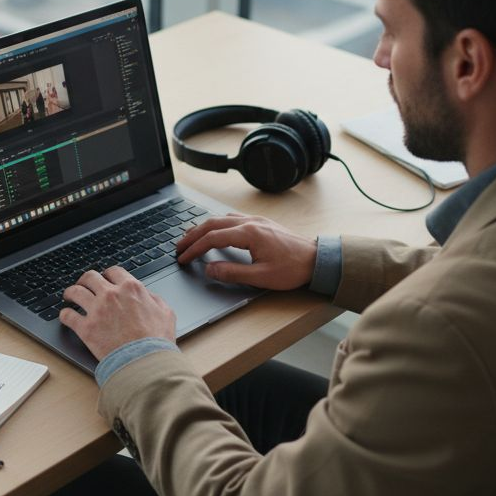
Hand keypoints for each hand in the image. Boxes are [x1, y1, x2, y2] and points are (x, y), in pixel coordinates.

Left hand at [61, 267, 177, 360]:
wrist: (145, 361)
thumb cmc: (157, 340)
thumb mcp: (166, 313)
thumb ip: (155, 300)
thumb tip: (148, 296)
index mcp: (131, 288)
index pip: (113, 271)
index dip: (107, 274)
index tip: (104, 279)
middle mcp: (111, 295)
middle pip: (90, 277)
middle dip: (85, 280)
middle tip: (83, 285)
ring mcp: (97, 310)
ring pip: (75, 292)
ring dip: (70, 293)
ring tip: (69, 296)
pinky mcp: (86, 328)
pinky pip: (68, 316)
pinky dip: (64, 315)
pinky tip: (65, 316)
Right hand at [176, 213, 316, 289]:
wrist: (316, 259)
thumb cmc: (293, 269)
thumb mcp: (261, 277)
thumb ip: (232, 273)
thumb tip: (210, 269)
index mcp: (249, 234)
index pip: (212, 238)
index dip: (194, 248)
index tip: (183, 258)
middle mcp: (250, 222)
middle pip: (212, 224)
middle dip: (192, 235)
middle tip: (178, 247)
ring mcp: (256, 220)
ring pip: (221, 218)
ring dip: (203, 227)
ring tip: (190, 238)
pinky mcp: (261, 223)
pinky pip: (232, 218)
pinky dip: (217, 224)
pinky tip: (214, 231)